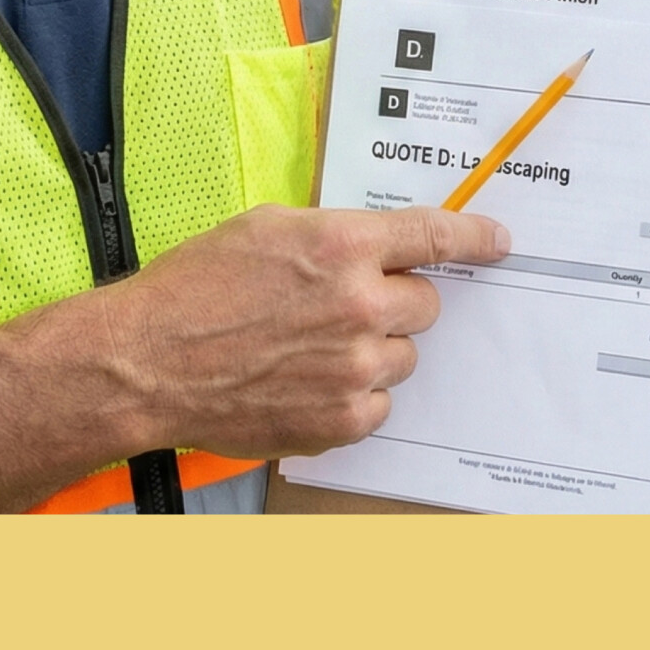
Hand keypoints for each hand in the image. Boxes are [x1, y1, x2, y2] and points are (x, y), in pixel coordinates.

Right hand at [101, 203, 510, 459]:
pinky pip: (378, 404)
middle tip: (343, 304)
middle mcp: (360, 305)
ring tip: (309, 346)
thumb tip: (371, 246)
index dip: (474, 239)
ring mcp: (355, 368)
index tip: (499, 243)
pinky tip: (304, 381)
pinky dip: (353, 394)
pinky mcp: (342, 420)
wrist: (150, 360)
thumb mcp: (265, 228)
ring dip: (372, 349)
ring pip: (402, 355)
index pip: (433, 237)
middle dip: (393, 300)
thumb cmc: (196, 287)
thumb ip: (330, 235)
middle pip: (424, 304)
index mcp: (343, 246)